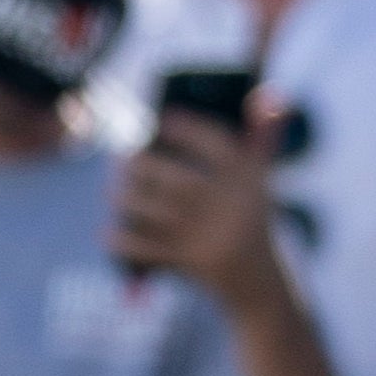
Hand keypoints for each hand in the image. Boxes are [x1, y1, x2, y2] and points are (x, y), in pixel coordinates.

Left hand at [111, 106, 292, 321]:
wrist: (258, 281)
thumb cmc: (252, 220)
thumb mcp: (263, 181)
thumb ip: (263, 139)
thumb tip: (268, 95)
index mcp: (249, 180)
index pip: (217, 144)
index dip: (188, 129)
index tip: (163, 118)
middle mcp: (231, 205)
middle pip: (179, 180)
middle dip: (145, 167)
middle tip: (122, 158)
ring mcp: (210, 235)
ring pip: (160, 213)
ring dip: (130, 201)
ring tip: (113, 191)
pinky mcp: (192, 262)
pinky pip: (152, 249)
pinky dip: (126, 242)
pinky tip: (108, 233)